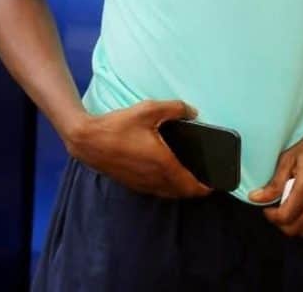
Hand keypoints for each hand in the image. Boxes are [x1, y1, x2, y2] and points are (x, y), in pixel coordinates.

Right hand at [64, 99, 213, 199]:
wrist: (88, 141)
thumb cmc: (119, 126)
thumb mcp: (148, 109)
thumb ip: (174, 108)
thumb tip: (193, 112)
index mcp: (163, 164)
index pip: (189, 184)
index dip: (204, 188)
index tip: (214, 185)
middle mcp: (154, 179)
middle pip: (181, 192)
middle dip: (194, 189)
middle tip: (204, 178)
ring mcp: (142, 184)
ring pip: (168, 193)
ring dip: (180, 189)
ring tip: (188, 177)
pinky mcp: (133, 184)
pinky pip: (156, 191)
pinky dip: (167, 187)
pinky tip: (166, 173)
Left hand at [248, 110, 302, 235]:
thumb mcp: (291, 157)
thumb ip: (274, 182)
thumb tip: (255, 197)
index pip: (285, 217)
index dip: (272, 217)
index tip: (267, 209)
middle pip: (296, 229)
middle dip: (282, 223)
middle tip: (278, 210)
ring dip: (297, 223)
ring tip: (293, 208)